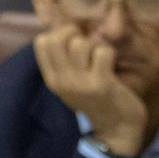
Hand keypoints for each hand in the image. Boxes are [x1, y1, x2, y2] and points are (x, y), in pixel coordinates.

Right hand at [34, 23, 146, 155]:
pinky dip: (110, 52)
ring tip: (101, 58)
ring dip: (95, 44)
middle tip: (88, 45)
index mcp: (52, 79)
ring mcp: (80, 83)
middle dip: (74, 34)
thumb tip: (67, 28)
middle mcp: (62, 80)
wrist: (117, 130)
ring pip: (80, 43)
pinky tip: (112, 65)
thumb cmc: (98, 100)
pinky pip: (103, 52)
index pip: (41, 42)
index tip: (74, 40)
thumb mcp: (73, 83)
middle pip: (55, 39)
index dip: (59, 33)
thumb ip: (67, 61)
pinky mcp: (101, 84)